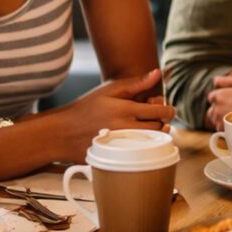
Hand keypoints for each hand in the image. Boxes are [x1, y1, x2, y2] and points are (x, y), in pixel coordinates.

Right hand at [48, 70, 175, 161]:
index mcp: (126, 110)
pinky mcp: (117, 158)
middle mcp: (126, 128)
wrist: (63, 132)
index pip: (160, 112)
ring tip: (146, 128)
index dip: (168, 110)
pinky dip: (144, 148)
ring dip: (155, 135)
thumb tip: (158, 73)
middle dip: (162, 122)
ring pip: (152, 142)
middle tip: (154, 118)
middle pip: (159, 128)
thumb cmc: (87, 108)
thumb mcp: (109, 90)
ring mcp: (122, 145)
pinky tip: (138, 141)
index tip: (166, 109)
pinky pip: (140, 155)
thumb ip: (136, 83)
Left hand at [205, 74, 231, 129]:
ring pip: (218, 123)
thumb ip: (229, 80)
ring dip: (225, 120)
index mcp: (221, 95)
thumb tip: (215, 80)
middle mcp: (219, 110)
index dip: (222, 95)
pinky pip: (226, 133)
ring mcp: (225, 124)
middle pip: (212, 111)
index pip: (212, 96)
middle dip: (220, 109)